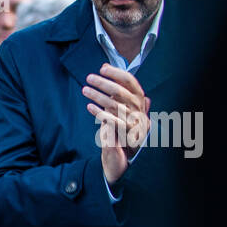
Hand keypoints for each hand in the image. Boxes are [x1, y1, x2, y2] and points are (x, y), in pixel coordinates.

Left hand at [83, 64, 150, 184]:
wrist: (129, 159)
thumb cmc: (126, 129)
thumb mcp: (125, 109)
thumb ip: (119, 91)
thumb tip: (109, 71)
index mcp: (141, 103)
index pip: (132, 82)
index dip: (117, 73)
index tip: (102, 67)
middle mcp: (140, 111)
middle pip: (121, 91)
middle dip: (104, 83)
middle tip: (88, 77)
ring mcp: (134, 124)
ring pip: (115, 105)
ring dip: (98, 96)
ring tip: (85, 90)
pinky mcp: (126, 136)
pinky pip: (112, 121)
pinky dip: (100, 113)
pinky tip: (89, 107)